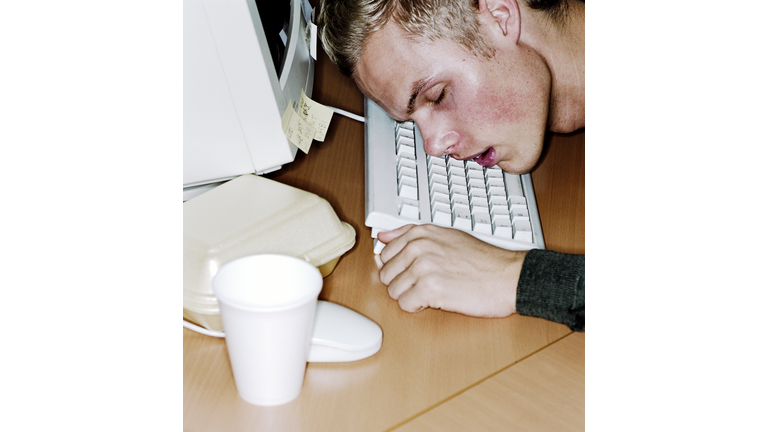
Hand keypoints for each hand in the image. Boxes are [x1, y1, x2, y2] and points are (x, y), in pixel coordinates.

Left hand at [377, 224, 526, 317]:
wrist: (507, 277)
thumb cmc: (482, 260)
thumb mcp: (447, 236)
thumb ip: (410, 234)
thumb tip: (383, 236)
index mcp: (421, 233)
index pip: (386, 252)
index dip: (400, 267)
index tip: (414, 271)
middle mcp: (419, 247)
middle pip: (387, 273)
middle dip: (404, 283)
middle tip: (428, 282)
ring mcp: (422, 268)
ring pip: (393, 291)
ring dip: (411, 296)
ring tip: (434, 291)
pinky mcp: (429, 289)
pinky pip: (404, 304)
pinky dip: (418, 307)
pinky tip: (436, 300)